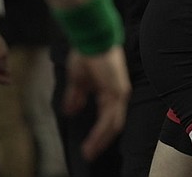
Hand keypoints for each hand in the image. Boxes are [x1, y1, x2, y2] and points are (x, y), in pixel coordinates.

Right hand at [62, 46, 130, 161]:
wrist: (91, 38)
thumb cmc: (85, 54)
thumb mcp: (78, 79)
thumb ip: (76, 96)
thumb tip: (71, 111)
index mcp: (109, 90)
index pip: (106, 116)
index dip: (98, 132)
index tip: (87, 145)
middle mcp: (117, 93)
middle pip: (112, 124)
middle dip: (100, 140)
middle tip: (89, 154)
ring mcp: (119, 93)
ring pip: (113, 124)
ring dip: (101, 139)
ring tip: (89, 152)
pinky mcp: (118, 91)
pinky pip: (112, 117)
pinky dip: (103, 131)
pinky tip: (94, 141)